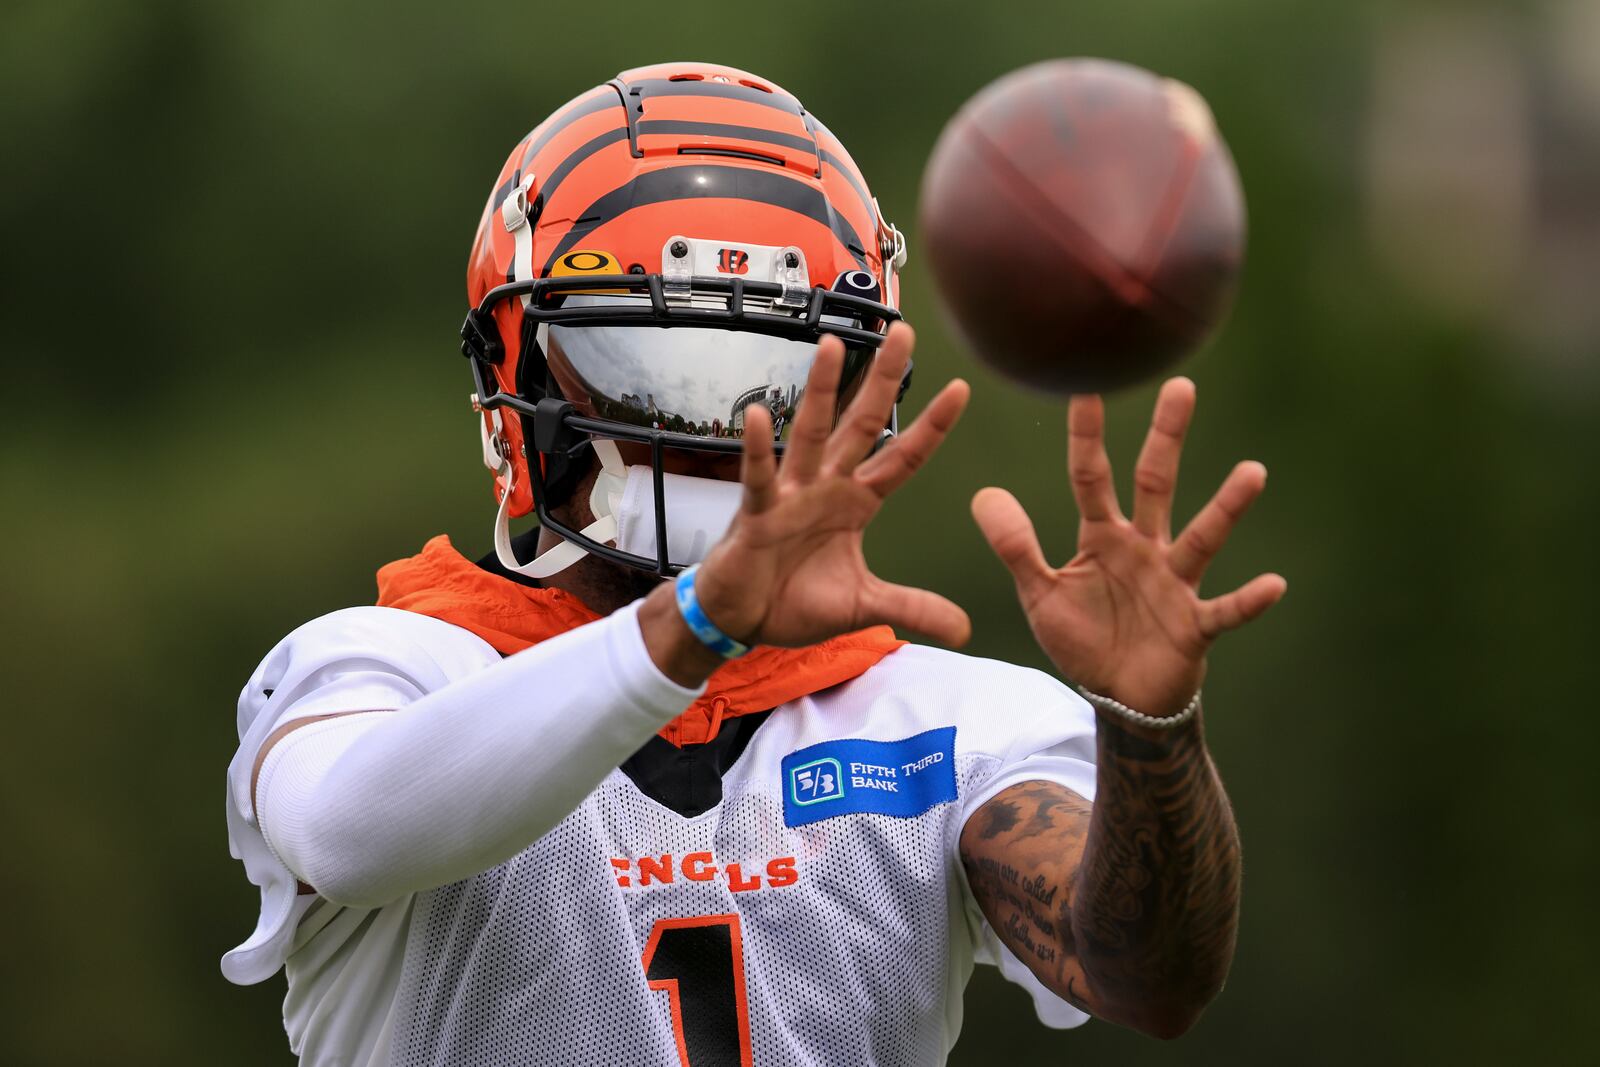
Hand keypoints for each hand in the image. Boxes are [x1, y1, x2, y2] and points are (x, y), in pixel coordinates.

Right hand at [642, 323, 971, 682]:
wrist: (742, 621)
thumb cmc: (794, 601)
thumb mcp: (865, 606)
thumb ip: (913, 608)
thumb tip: (964, 630)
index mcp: (855, 503)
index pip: (903, 458)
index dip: (931, 427)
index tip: (961, 389)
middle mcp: (826, 487)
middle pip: (862, 425)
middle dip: (883, 380)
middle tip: (904, 333)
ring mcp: (791, 496)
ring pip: (811, 434)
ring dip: (821, 391)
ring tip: (830, 344)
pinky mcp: (757, 514)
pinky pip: (760, 478)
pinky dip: (759, 449)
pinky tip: (757, 416)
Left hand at [971, 378, 1285, 717]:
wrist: (1120, 695)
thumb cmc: (1084, 638)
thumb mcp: (1040, 593)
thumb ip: (1016, 547)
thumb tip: (984, 493)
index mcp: (1102, 536)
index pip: (1091, 477)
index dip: (1085, 436)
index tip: (1084, 387)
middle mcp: (1144, 548)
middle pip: (1155, 484)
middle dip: (1166, 438)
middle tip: (1180, 387)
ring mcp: (1174, 583)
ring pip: (1201, 538)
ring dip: (1226, 508)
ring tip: (1253, 471)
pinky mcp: (1194, 625)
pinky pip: (1224, 611)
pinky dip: (1248, 600)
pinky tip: (1275, 584)